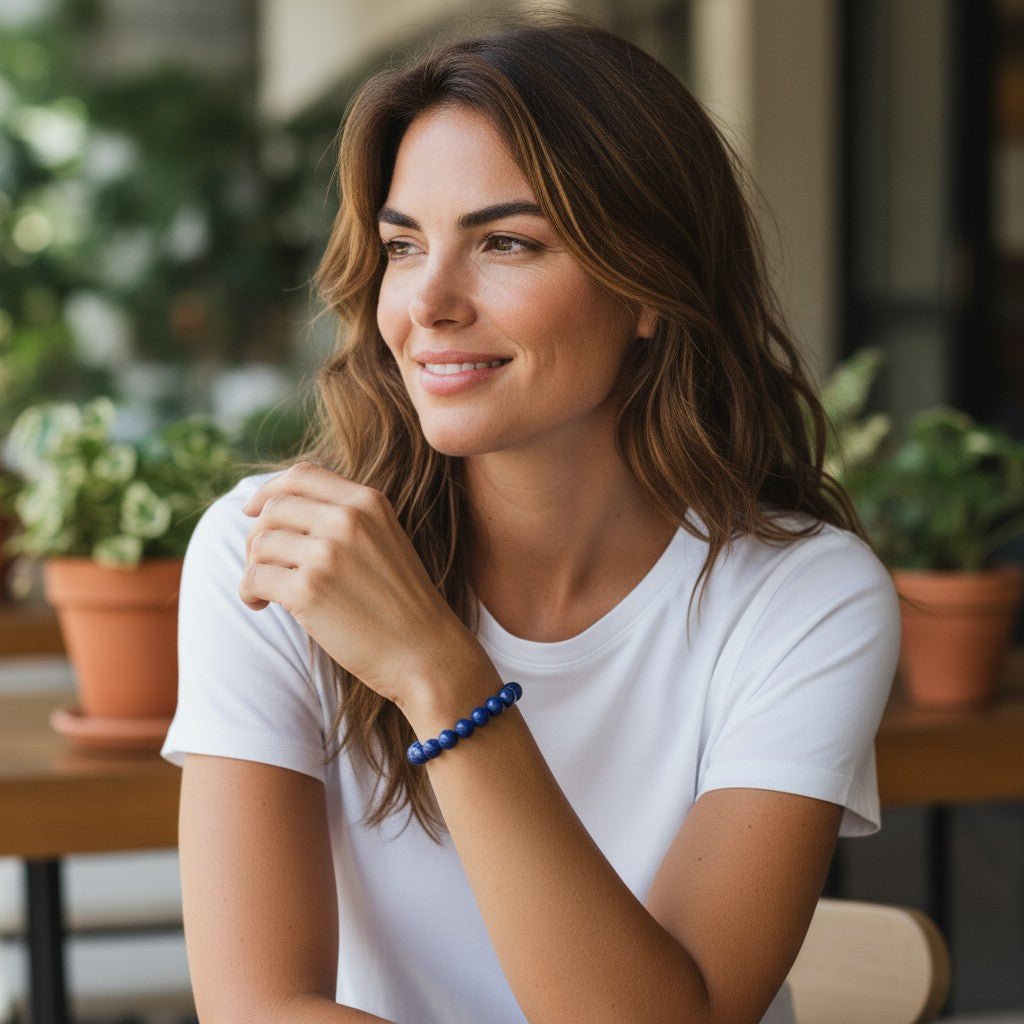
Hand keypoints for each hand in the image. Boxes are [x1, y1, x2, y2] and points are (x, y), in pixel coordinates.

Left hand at [238, 461, 478, 709]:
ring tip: (265, 591)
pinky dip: (249, 592)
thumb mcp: (384, 541)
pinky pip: (254, 577)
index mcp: (368, 502)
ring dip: (252, 567)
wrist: (425, 652)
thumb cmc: (400, 604)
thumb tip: (275, 512)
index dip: (269, 490)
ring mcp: (328, 553)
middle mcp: (348, 519)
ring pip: (260, 543)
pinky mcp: (309, 589)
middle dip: (256, 535)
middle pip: (274, 508)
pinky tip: (261, 606)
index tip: (253, 510)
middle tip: (261, 565)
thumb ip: (344, 519)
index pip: (302, 475)